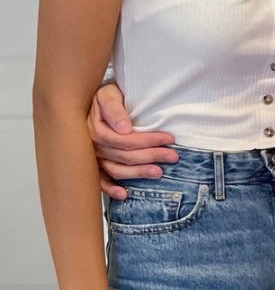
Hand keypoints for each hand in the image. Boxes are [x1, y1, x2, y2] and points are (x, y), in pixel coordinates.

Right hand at [88, 83, 175, 198]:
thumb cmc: (103, 96)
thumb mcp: (108, 95)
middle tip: (172, 156)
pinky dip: (110, 189)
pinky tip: (124, 194)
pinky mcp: (92, 164)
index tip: (169, 139)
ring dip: (138, 173)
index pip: (126, 140)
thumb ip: (115, 110)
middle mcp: (93, 146)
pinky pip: (99, 180)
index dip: (149, 141)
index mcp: (96, 129)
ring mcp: (92, 157)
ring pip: (116, 169)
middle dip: (151, 156)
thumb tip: (125, 128)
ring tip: (159, 173)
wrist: (86, 100)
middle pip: (125, 156)